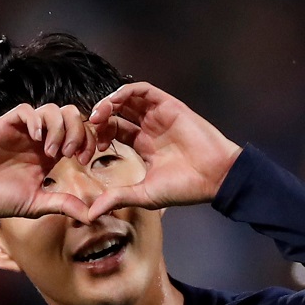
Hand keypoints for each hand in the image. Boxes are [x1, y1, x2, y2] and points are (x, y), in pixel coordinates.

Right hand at [0, 103, 98, 222]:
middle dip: (79, 131)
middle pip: (71, 115)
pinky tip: (36, 140)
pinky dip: (36, 121)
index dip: (89, 141)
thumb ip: (63, 205)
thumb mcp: (36, 204)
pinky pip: (26, 110)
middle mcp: (39, 138)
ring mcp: (23, 130)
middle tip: (72, 154)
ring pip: (51, 109)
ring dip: (59, 128)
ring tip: (51, 152)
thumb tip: (92, 216)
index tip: (86, 160)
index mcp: (50, 154)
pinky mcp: (5, 125)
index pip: (80, 134)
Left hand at [85, 82, 242, 221]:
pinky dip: (125, 92)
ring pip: (127, 99)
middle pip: (118, 113)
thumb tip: (90, 214)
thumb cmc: (184, 188)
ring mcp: (159, 115)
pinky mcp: (168, 105)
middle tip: (90, 129)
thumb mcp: (144, 195)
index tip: (91, 150)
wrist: (215, 177)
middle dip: (101, 118)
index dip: (100, 136)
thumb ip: (117, 198)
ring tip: (98, 115)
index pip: (115, 132)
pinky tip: (113, 103)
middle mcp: (150, 128)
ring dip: (109, 103)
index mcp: (144, 146)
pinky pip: (143, 90)